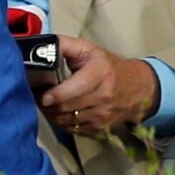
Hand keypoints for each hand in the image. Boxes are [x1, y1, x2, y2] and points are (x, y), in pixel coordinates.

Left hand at [39, 35, 159, 136]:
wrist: (136, 87)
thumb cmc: (107, 66)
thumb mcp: (87, 49)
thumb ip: (63, 45)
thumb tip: (40, 48)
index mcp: (100, 73)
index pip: (76, 88)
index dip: (57, 94)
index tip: (43, 95)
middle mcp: (104, 96)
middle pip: (68, 107)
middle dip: (48, 104)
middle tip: (38, 96)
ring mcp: (103, 114)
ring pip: (68, 120)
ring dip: (52, 114)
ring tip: (45, 104)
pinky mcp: (100, 128)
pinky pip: (73, 129)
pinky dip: (61, 122)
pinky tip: (57, 112)